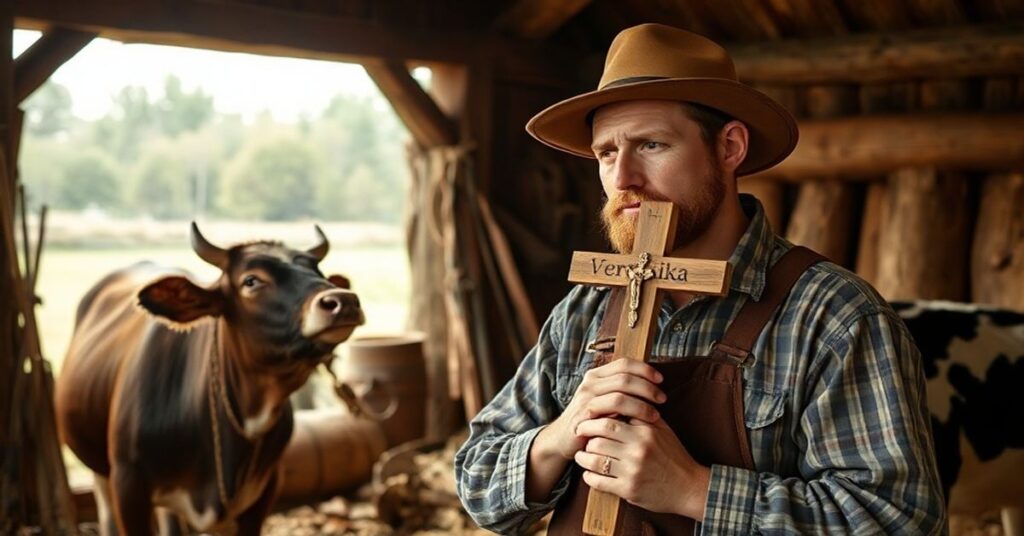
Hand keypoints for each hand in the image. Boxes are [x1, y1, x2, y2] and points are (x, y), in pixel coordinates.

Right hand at [545, 358, 665, 461]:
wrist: (564, 438)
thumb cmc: (591, 419)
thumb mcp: (605, 400)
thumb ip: (621, 390)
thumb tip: (651, 384)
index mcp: (596, 375)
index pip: (624, 363)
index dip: (644, 369)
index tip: (661, 380)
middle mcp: (590, 383)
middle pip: (625, 377)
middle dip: (647, 387)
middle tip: (662, 398)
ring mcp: (586, 398)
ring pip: (620, 394)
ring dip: (642, 404)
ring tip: (655, 414)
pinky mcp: (585, 415)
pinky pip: (611, 412)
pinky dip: (630, 416)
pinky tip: (640, 424)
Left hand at [573, 416, 710, 519]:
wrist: (689, 487)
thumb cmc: (674, 456)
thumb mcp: (663, 430)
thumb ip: (642, 415)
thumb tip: (621, 399)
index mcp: (645, 431)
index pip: (610, 418)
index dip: (593, 418)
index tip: (586, 418)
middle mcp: (638, 449)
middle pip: (598, 437)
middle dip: (585, 435)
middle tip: (580, 435)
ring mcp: (632, 470)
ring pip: (594, 459)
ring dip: (583, 457)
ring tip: (581, 455)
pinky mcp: (628, 489)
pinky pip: (598, 481)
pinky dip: (589, 477)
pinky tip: (589, 473)